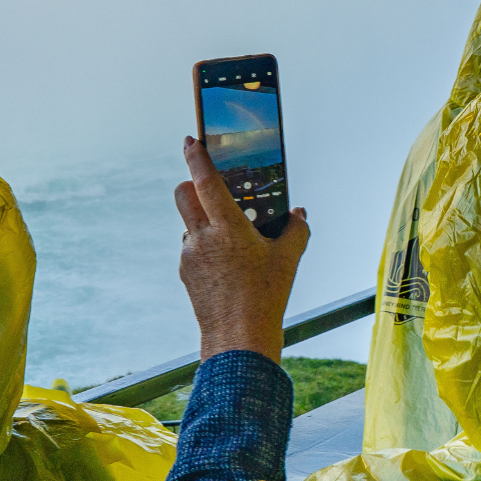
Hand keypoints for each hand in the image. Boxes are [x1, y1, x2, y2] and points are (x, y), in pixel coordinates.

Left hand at [174, 136, 308, 361]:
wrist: (238, 339)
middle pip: (182, 194)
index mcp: (227, 227)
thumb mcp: (289, 260)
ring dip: (202, 220)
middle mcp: (201, 237)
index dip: (196, 156)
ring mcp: (189, 255)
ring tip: (231, 238)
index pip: (205, 181)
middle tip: (207, 186)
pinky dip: (205, 247)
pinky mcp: (185, 273)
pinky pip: (191, 248)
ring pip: (188, 223)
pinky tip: (227, 265)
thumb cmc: (266, 298)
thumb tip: (298, 214)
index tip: (190, 140)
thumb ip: (296, 230)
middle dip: (190, 183)